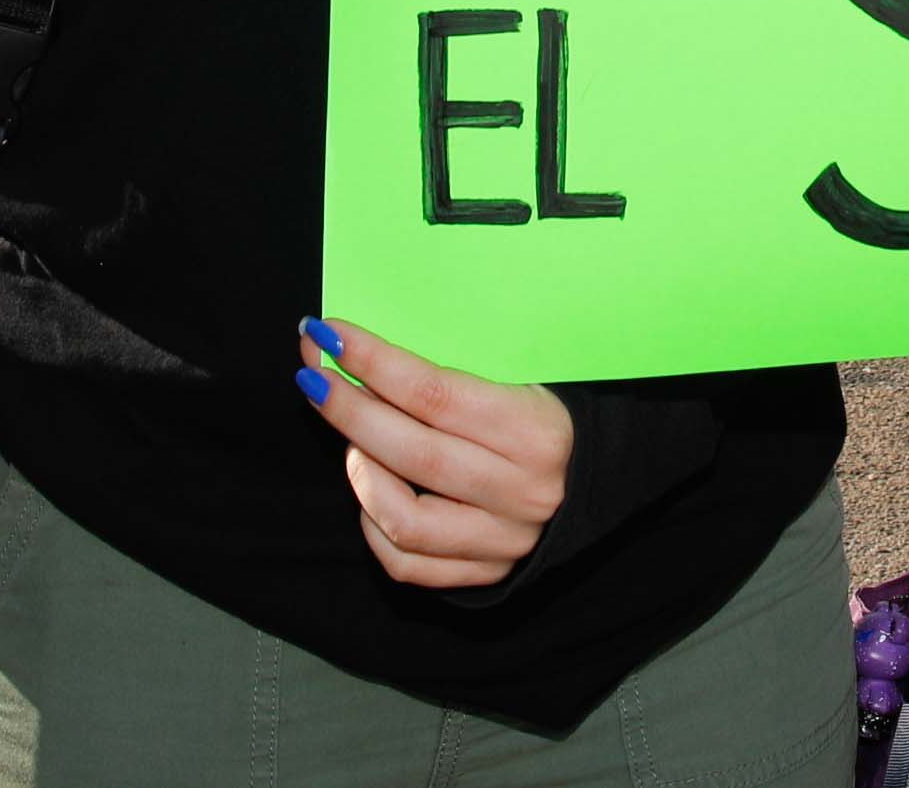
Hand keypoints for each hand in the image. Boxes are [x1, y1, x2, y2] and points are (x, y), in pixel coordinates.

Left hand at [294, 318, 573, 589]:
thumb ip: (456, 374)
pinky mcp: (486, 574)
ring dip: (361, 474)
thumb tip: (365, 349)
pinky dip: (375, 526)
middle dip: (348, 408)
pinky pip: (407, 563)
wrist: (596, 479)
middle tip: (313, 375)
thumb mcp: (525, 379)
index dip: (373, 362)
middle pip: (411, 452)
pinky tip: (371, 491)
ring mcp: (502, 540)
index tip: (330, 334)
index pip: (435, 393)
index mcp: (535, 431)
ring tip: (352, 443)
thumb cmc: (546, 415)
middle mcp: (521, 491)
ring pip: (404, 519)